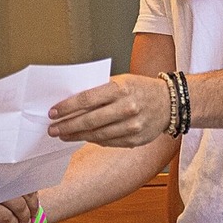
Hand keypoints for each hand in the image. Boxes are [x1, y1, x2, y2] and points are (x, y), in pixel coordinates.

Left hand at [47, 74, 169, 147]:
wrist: (170, 103)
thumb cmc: (140, 88)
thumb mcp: (121, 80)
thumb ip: (99, 90)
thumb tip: (72, 100)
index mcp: (120, 88)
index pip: (87, 99)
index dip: (67, 107)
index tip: (53, 112)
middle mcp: (127, 107)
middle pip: (90, 120)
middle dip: (67, 125)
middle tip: (53, 129)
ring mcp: (132, 126)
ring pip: (97, 134)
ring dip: (77, 136)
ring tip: (63, 135)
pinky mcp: (135, 140)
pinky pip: (108, 142)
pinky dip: (93, 140)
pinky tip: (83, 137)